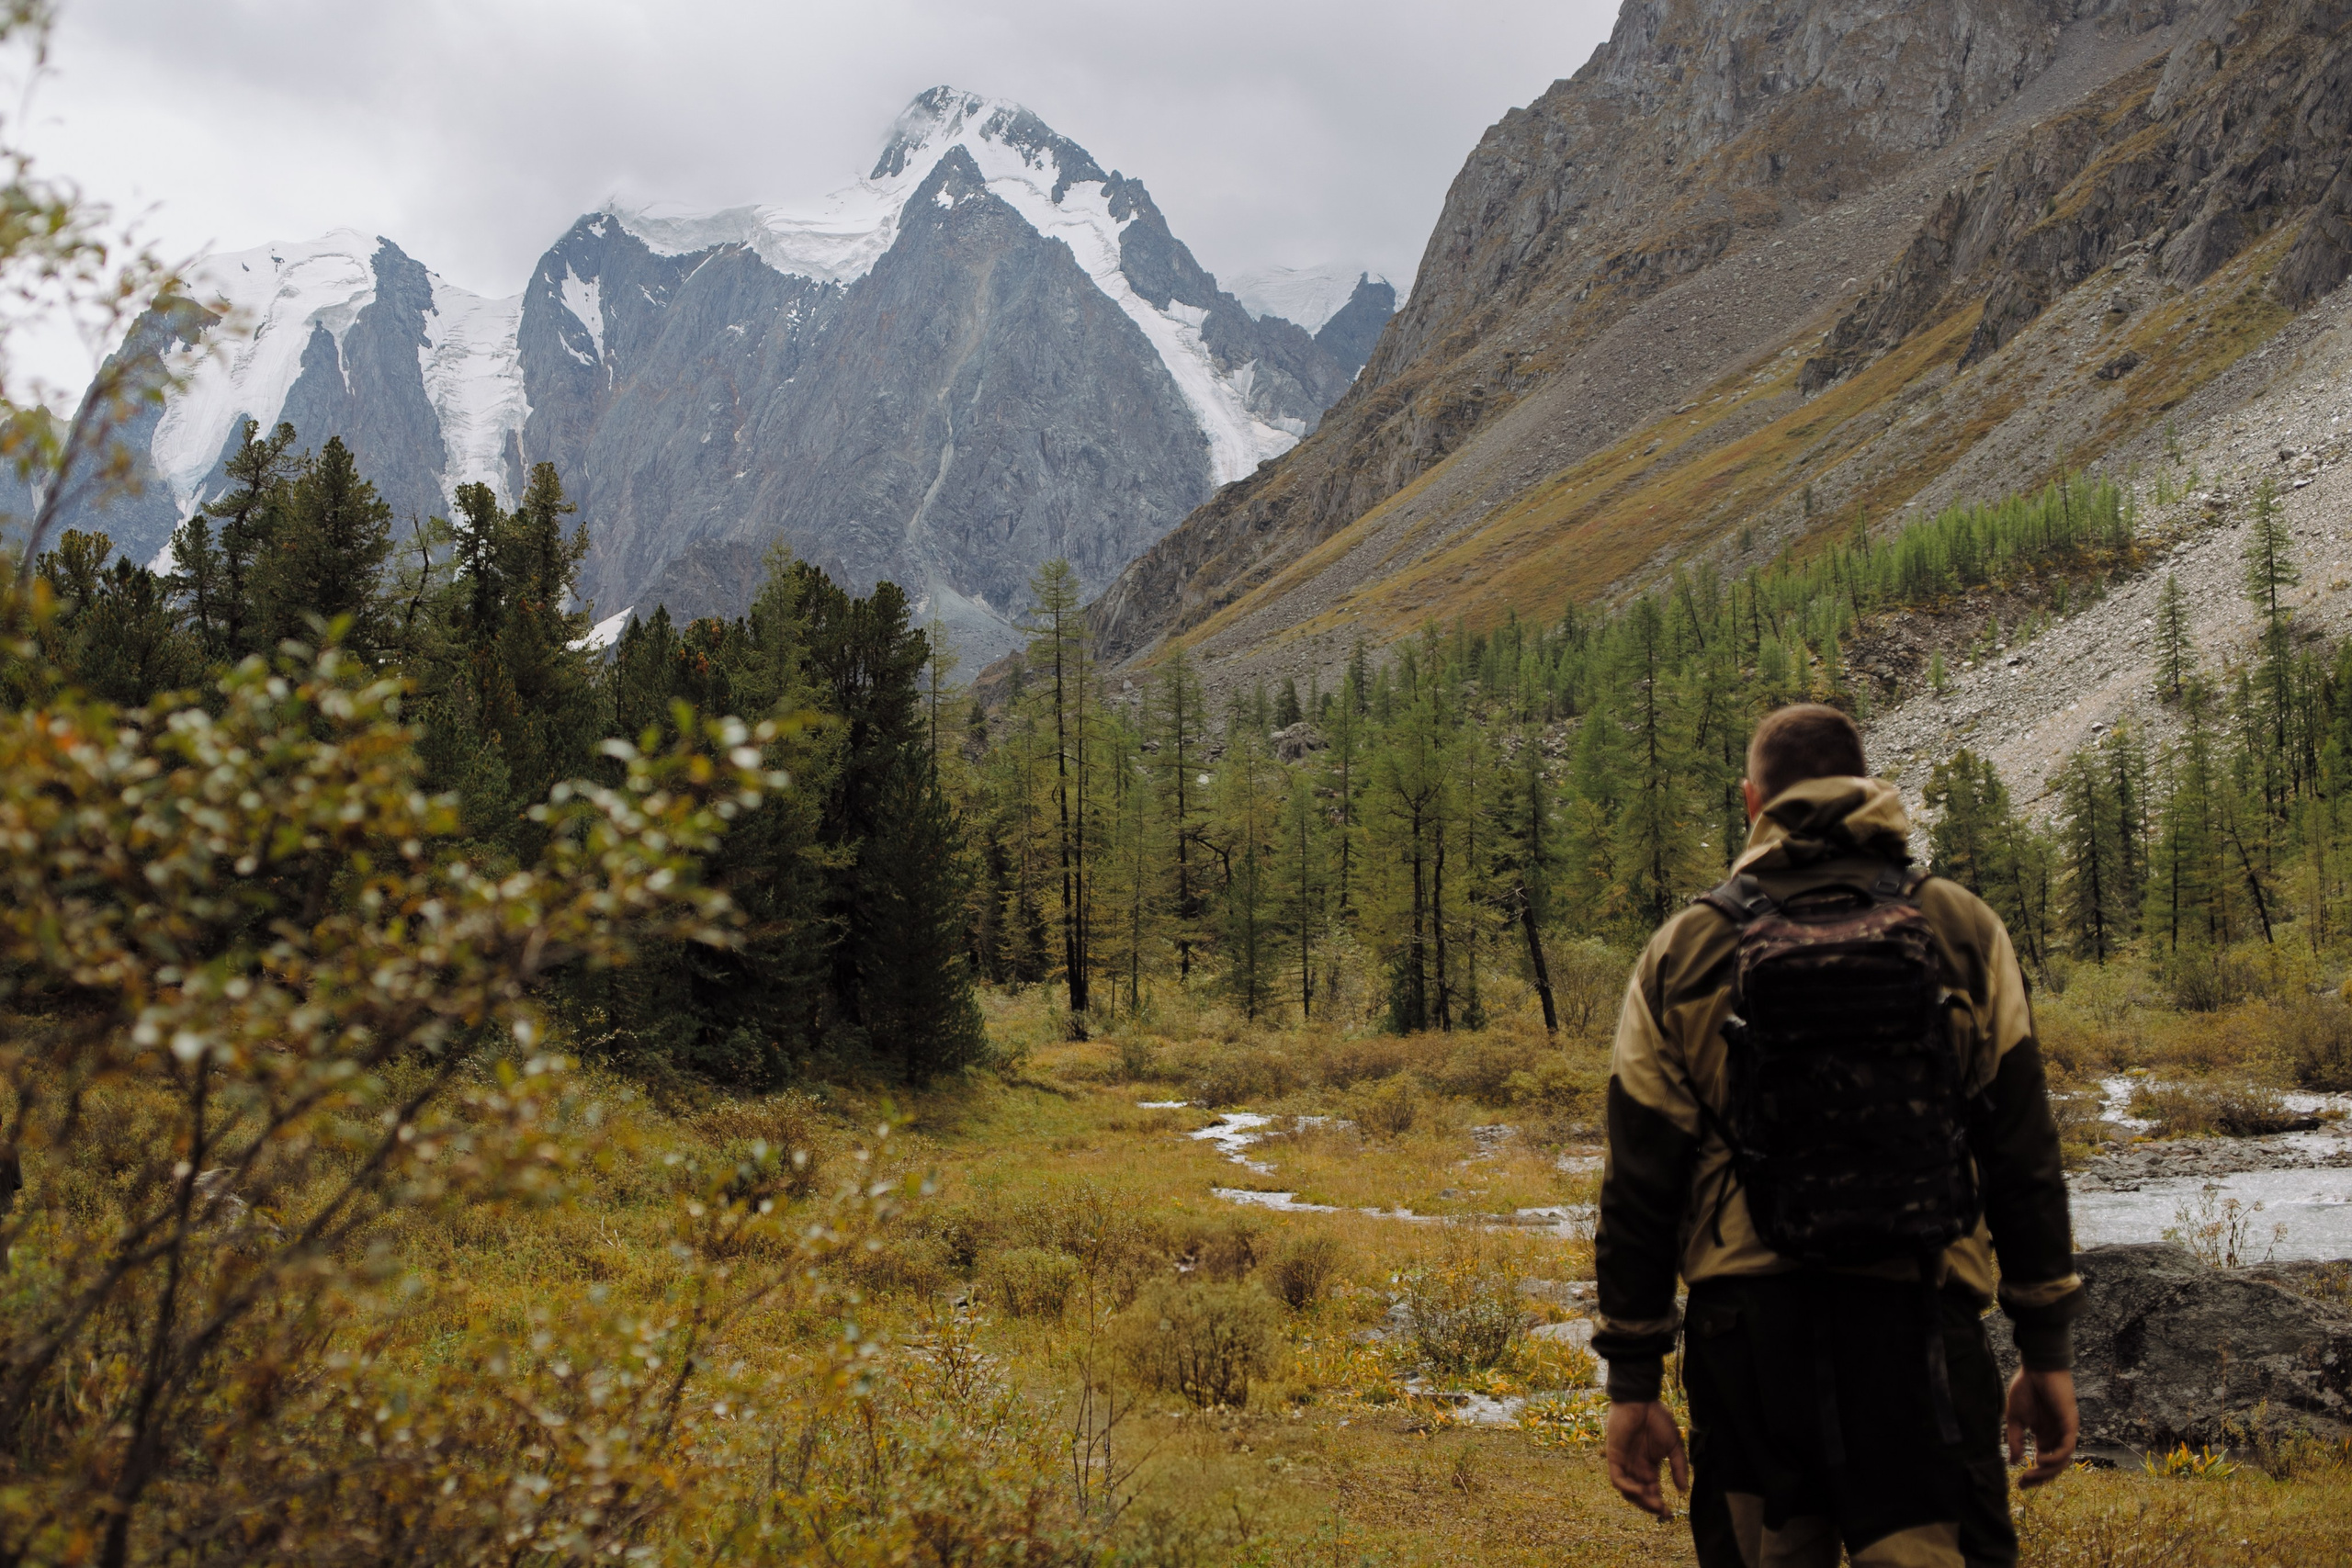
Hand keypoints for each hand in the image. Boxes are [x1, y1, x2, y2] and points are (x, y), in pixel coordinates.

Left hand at [1605, 1399, 1689, 1519]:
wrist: (1641, 1400)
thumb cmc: (1657, 1419)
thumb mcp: (1673, 1446)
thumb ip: (1678, 1467)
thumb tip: (1683, 1490)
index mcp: (1649, 1467)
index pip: (1652, 1492)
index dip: (1658, 1504)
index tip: (1669, 1514)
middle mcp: (1635, 1468)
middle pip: (1639, 1495)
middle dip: (1650, 1505)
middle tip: (1662, 1510)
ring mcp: (1624, 1463)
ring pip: (1628, 1491)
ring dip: (1639, 1500)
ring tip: (1653, 1502)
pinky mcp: (1614, 1456)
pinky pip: (1617, 1479)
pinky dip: (1627, 1487)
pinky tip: (1640, 1490)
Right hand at [2004, 1367, 2078, 1486]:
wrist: (2037, 1368)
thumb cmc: (2026, 1389)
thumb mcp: (2015, 1419)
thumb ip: (2015, 1440)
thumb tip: (2013, 1462)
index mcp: (2044, 1436)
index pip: (2043, 1462)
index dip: (2033, 1475)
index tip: (2019, 1484)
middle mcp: (2056, 1437)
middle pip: (2054, 1466)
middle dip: (2040, 1478)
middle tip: (2024, 1483)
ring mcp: (2065, 1432)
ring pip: (2062, 1460)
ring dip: (2048, 1471)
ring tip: (2031, 1474)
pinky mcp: (2070, 1425)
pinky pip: (2067, 1448)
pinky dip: (2056, 1457)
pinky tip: (2040, 1459)